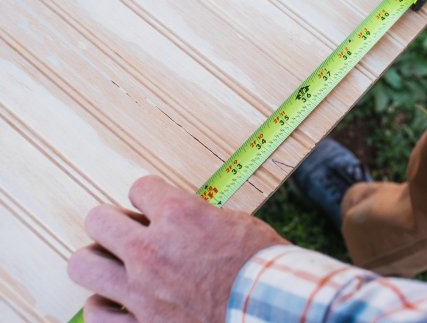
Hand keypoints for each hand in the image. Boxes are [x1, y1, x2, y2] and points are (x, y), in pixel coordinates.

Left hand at [68, 175, 288, 322]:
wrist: (273, 308)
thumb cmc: (262, 266)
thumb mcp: (236, 224)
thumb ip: (197, 217)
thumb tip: (178, 217)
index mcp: (179, 216)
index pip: (139, 187)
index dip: (150, 195)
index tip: (156, 206)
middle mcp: (152, 250)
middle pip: (98, 220)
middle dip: (111, 221)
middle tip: (126, 231)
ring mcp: (141, 291)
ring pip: (83, 265)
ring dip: (98, 260)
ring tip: (114, 264)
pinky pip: (95, 314)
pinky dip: (103, 306)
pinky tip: (117, 301)